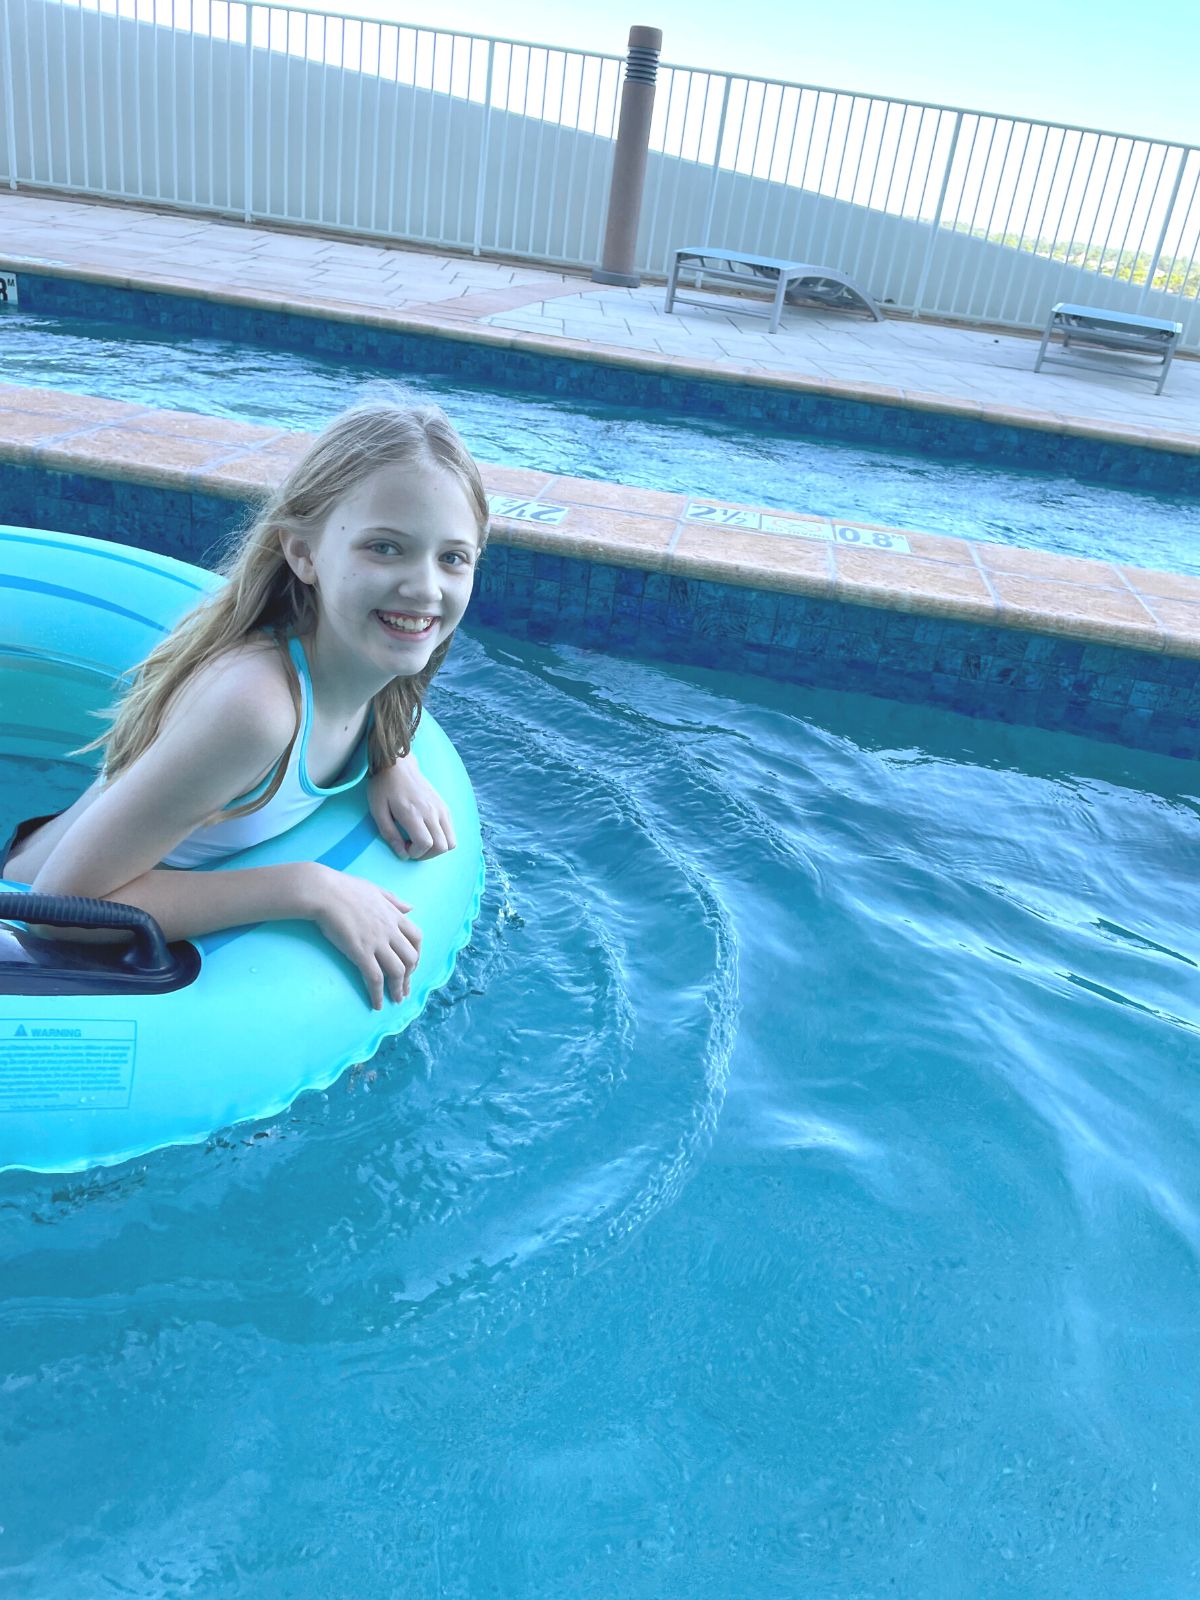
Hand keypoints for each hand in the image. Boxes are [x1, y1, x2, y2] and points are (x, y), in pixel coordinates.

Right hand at [305, 865, 422, 1010]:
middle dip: (410, 976)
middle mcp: (389, 930)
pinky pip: (375, 978)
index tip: (412, 965)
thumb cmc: (344, 888)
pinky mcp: (360, 953)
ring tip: (396, 1000)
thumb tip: (411, 907)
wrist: (323, 891)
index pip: (417, 938)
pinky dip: (378, 994)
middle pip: (410, 958)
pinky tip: (377, 1004)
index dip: (417, 954)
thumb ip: (394, 900)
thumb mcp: (375, 889)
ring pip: (397, 971)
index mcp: (393, 915)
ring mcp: (376, 942)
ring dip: (398, 989)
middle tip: (405, 988)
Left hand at [368, 753, 456, 860]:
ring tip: (421, 842)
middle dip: (427, 855)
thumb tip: (402, 854)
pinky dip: (442, 838)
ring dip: (438, 849)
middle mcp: (431, 812)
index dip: (415, 853)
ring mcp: (441, 808)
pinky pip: (451, 830)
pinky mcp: (444, 806)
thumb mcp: (377, 811)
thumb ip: (389, 834)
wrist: (398, 765)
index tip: (404, 849)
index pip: (425, 844)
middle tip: (413, 848)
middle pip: (442, 846)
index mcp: (413, 813)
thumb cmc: (383, 787)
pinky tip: (427, 832)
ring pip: (451, 841)